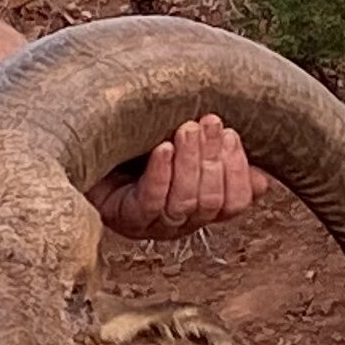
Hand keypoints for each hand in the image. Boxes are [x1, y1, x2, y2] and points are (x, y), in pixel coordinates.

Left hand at [94, 113, 263, 241]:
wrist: (83, 146)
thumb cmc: (137, 144)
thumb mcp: (186, 148)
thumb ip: (221, 159)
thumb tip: (262, 183)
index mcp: (200, 207)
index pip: (234, 203)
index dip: (238, 172)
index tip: (231, 134)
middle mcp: (179, 221)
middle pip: (210, 202)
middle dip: (214, 159)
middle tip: (208, 121)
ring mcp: (151, 223)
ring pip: (184, 203)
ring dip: (190, 163)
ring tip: (185, 128)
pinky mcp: (124, 217)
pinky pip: (150, 201)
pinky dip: (161, 173)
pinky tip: (163, 148)